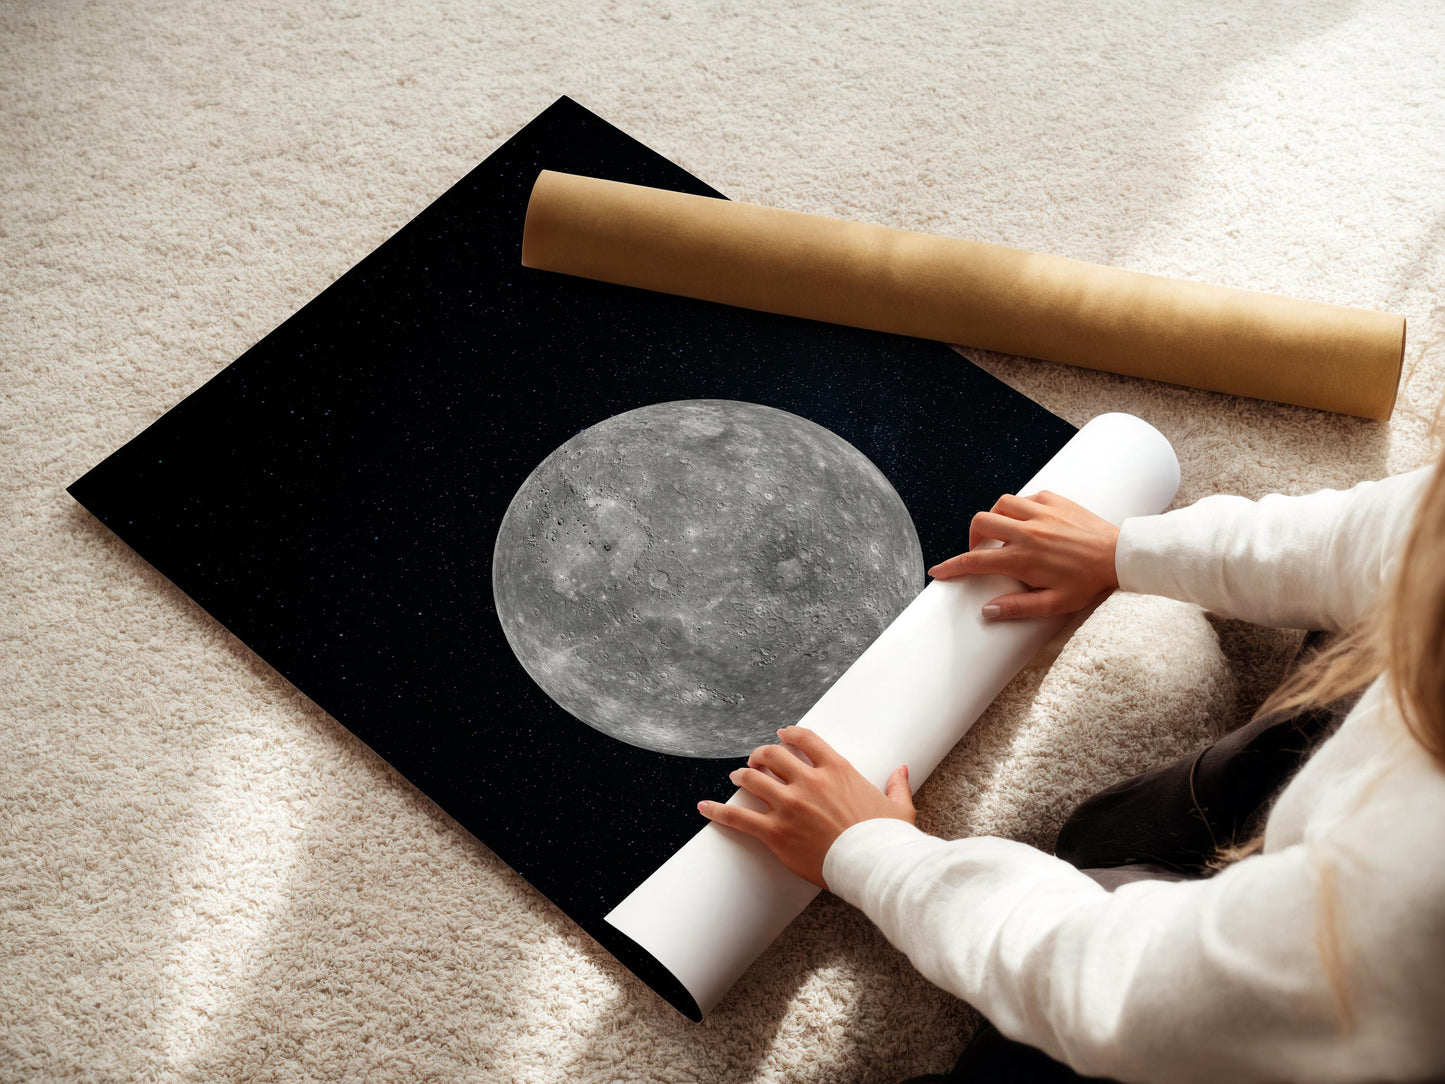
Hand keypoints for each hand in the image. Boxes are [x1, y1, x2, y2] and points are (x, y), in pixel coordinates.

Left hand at [697, 725, 914, 888]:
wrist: (874, 866)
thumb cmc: (887, 839)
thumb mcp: (898, 808)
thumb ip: (896, 785)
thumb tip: (901, 770)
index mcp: (837, 770)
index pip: (805, 740)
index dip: (789, 735)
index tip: (781, 735)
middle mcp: (809, 781)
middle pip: (773, 756)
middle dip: (760, 755)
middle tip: (755, 760)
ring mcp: (789, 806)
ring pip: (753, 780)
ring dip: (742, 776)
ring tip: (736, 777)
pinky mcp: (775, 832)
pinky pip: (739, 818)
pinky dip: (718, 811)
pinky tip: (703, 807)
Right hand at [927, 490, 1118, 619]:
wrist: (1120, 556)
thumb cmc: (1089, 582)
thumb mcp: (1055, 604)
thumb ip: (1018, 608)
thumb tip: (987, 611)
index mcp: (1023, 558)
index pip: (975, 561)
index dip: (952, 567)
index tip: (938, 571)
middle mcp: (1027, 531)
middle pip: (981, 523)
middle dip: (972, 537)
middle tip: (980, 551)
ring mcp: (1041, 512)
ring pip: (1000, 504)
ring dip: (995, 518)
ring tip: (1003, 533)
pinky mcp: (1055, 500)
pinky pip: (1026, 497)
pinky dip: (1020, 508)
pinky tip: (1028, 521)